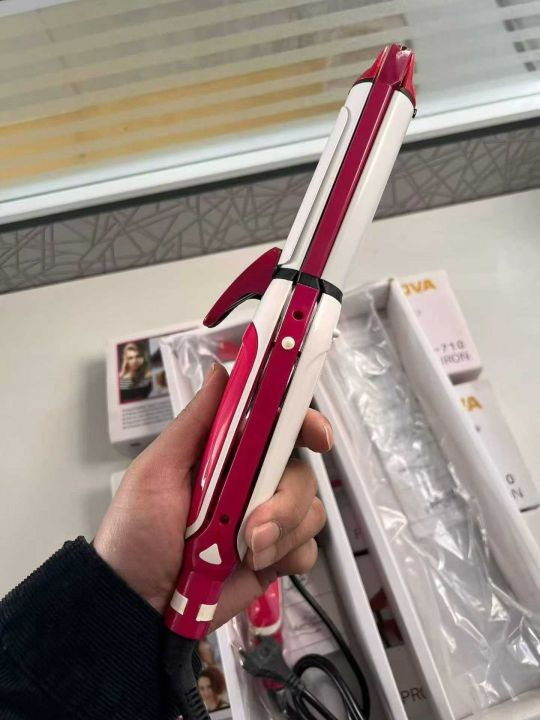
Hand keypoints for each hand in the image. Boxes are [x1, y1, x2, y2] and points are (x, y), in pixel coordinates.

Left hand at [94, 363, 331, 628]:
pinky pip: (307, 548)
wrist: (138, 604)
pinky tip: (256, 566)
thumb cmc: (137, 531)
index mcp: (228, 452)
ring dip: (282, 532)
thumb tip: (223, 370)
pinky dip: (288, 556)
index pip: (278, 424)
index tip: (316, 436)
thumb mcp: (157, 471)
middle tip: (254, 524)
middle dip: (286, 498)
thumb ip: (196, 423)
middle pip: (302, 470)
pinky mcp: (275, 556)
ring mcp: (268, 519)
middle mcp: (253, 480)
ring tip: (244, 552)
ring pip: (311, 509)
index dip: (304, 422)